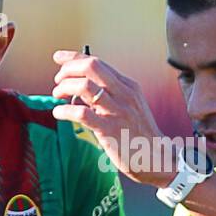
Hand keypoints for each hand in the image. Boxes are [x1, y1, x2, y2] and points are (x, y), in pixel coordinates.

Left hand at [50, 50, 173, 187]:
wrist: (157, 158)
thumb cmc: (138, 134)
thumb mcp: (129, 106)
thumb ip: (109, 95)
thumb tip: (79, 89)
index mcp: (127, 85)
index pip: (97, 62)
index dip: (74, 57)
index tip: (58, 57)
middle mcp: (124, 94)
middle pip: (91, 66)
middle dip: (68, 69)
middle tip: (58, 81)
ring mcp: (117, 111)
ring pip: (84, 86)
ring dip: (64, 87)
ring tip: (58, 96)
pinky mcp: (110, 129)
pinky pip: (81, 114)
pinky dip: (64, 110)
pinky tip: (59, 113)